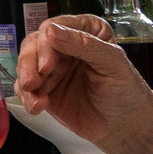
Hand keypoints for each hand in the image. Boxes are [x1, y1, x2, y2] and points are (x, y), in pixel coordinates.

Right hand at [17, 15, 152, 151]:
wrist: (125, 126)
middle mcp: (65, 46)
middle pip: (34, 44)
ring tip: (36, 98)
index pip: (56, 27)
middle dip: (30, 63)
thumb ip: (85, 45)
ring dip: (26, 81)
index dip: (46, 43)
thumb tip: (52, 31)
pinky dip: (27, 97)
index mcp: (86, 31)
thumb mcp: (113, 64)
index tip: (47, 64)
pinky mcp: (44, 88)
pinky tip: (38, 107)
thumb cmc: (127, 91)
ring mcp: (53, 68)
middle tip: (34, 82)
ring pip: (25, 64)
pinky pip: (25, 88)